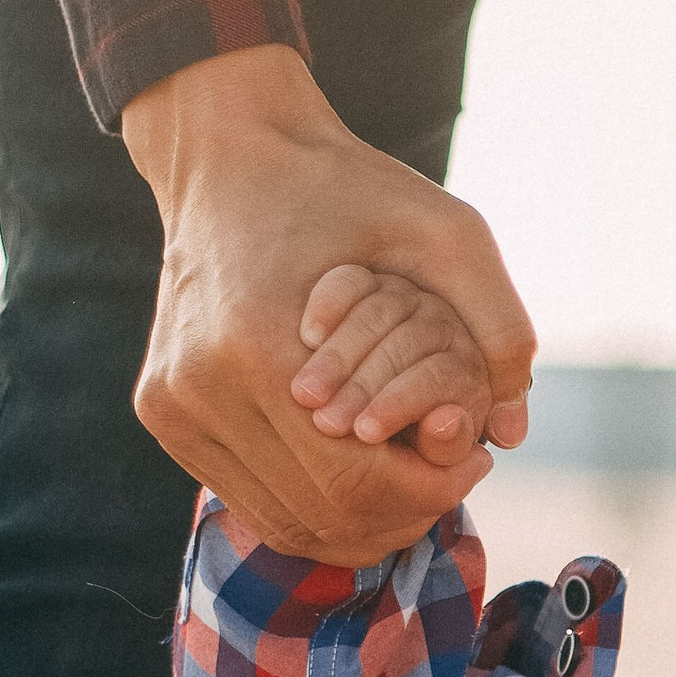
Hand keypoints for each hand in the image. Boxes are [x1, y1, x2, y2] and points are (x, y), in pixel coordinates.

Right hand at [126, 46, 533, 566]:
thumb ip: (497, 324)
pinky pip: (251, 498)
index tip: (476, 457)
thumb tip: (513, 432)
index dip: (432, 489)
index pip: (357, 481)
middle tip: (452, 473)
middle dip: (404, 511)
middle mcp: (199, 388)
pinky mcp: (162, 412)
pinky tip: (362, 470)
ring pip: (285, 523)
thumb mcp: (446, 231)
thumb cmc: (347, 189)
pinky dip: (314, 503)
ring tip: (414, 475)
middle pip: (322, 515)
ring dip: (361, 520)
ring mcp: (171, 406)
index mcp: (256, 347)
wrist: (230, 154)